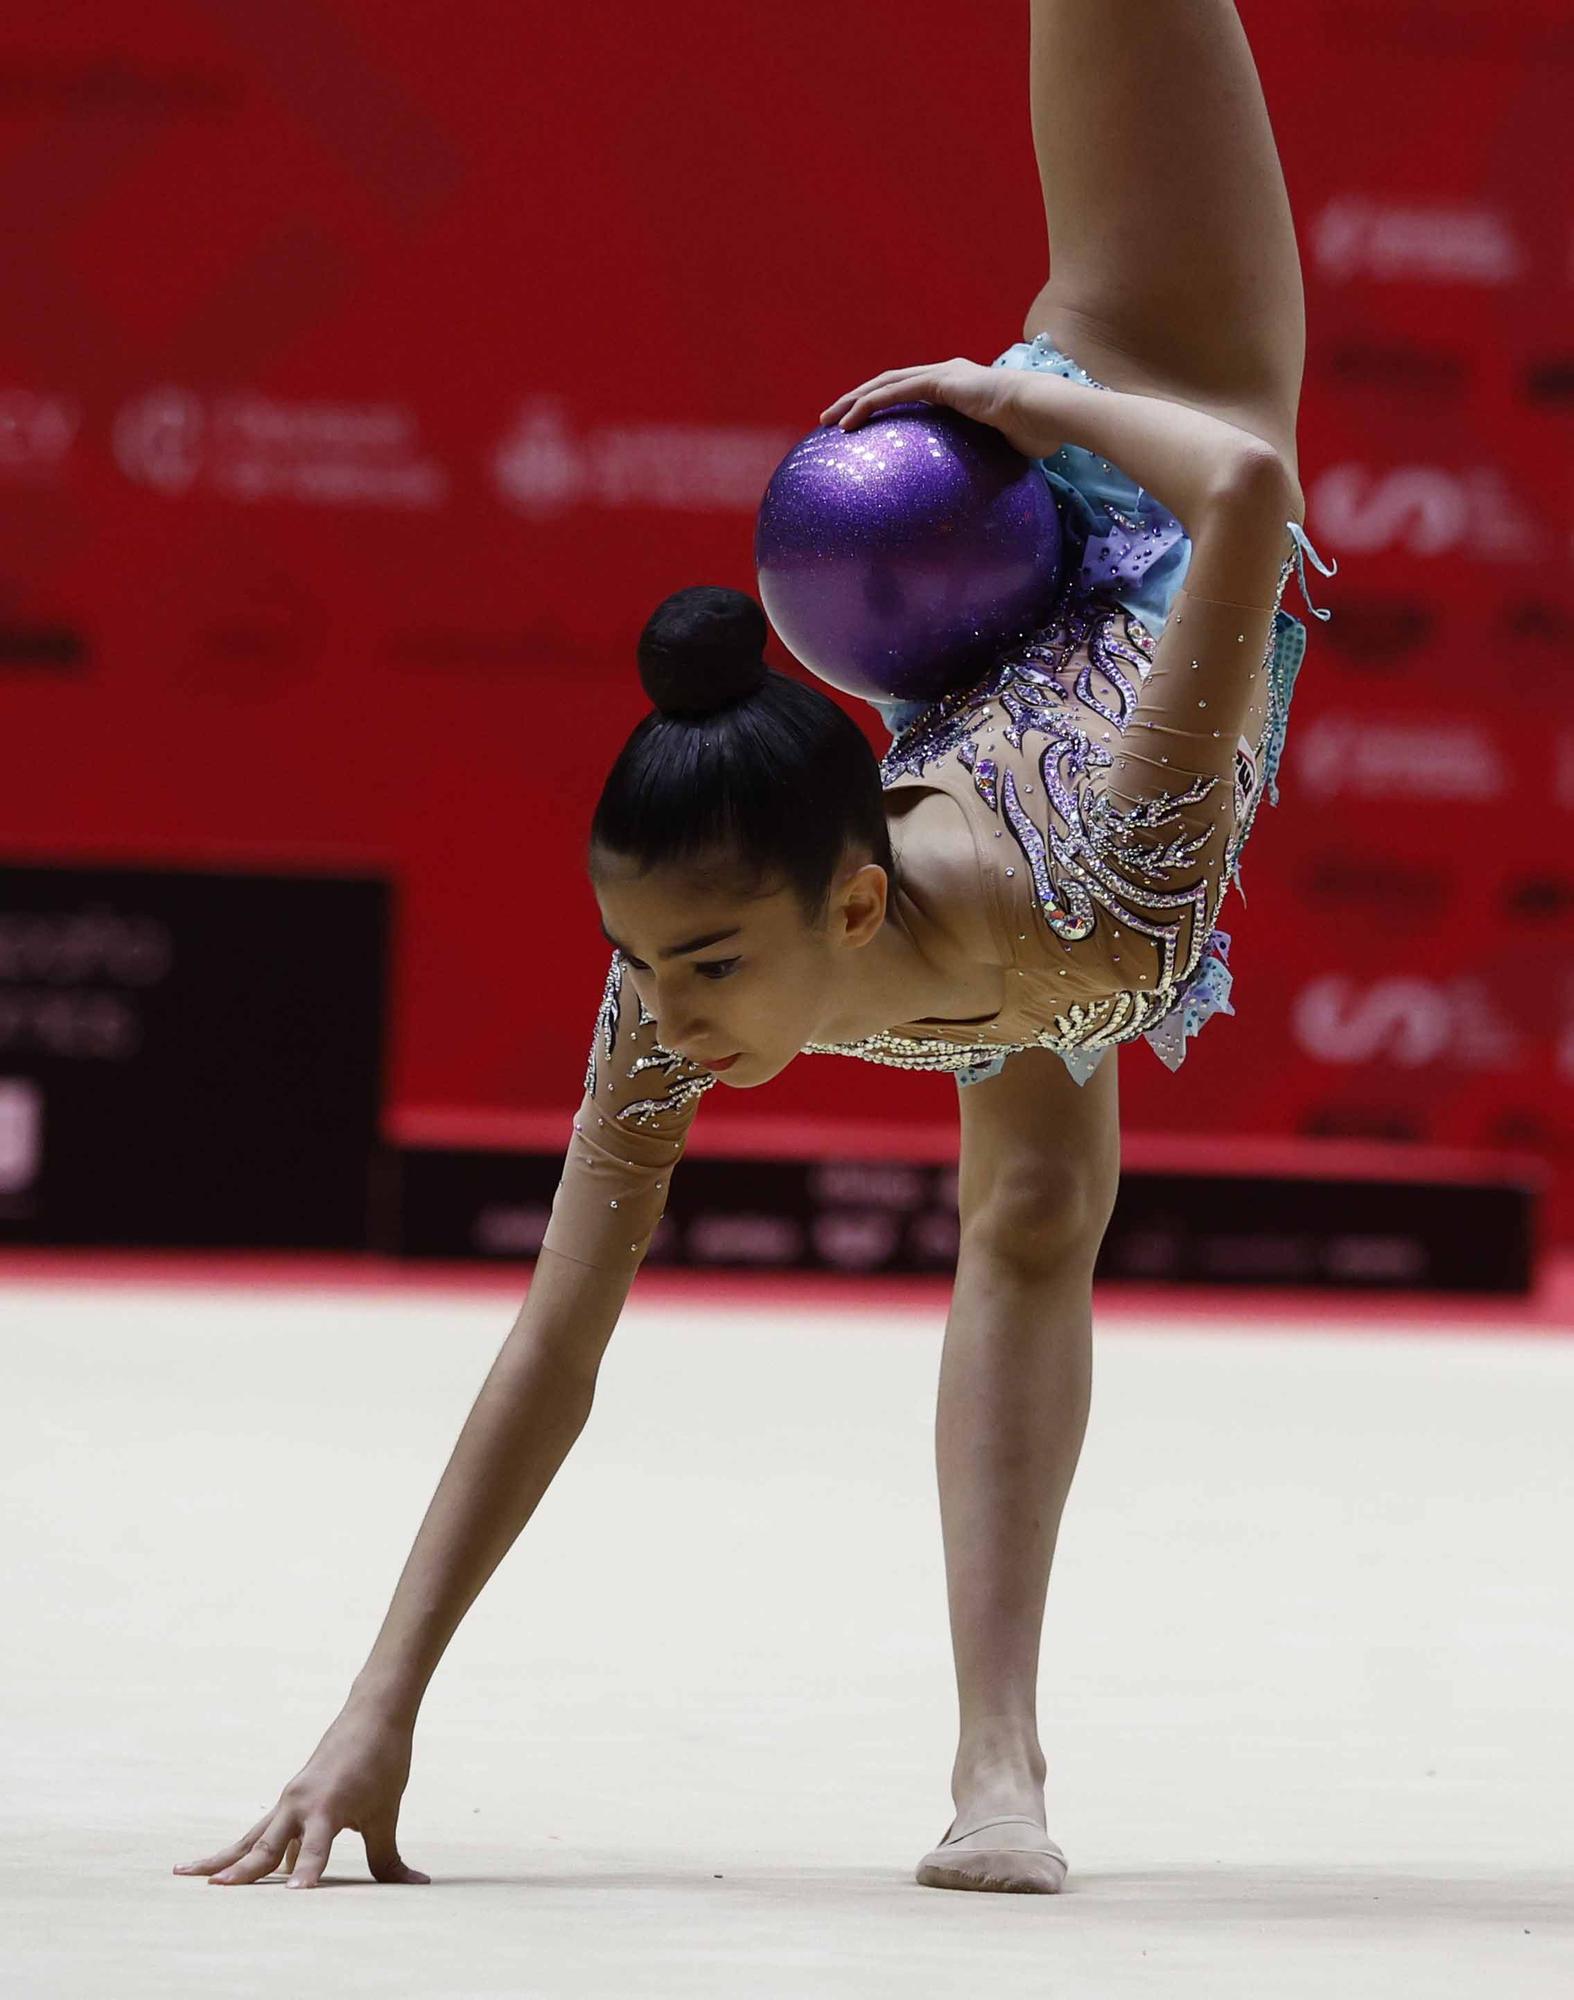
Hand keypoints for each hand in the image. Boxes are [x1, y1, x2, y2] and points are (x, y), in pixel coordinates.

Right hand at [172, 1703, 428, 1889]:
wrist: (373, 1714)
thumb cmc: (382, 1761)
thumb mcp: (387, 1812)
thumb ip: (389, 1858)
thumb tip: (417, 1885)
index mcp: (328, 1806)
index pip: (315, 1849)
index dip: (305, 1873)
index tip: (292, 1897)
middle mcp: (301, 1804)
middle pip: (267, 1844)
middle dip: (241, 1870)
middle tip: (213, 1889)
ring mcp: (291, 1800)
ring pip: (252, 1836)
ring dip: (222, 1856)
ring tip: (181, 1873)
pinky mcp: (291, 1799)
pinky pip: (261, 1829)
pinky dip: (244, 1848)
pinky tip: (228, 1866)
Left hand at [819, 357, 1059, 455]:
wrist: (1046, 412)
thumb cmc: (1034, 434)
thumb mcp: (1000, 450)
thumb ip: (983, 461)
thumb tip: (984, 496)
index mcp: (958, 389)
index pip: (912, 393)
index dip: (885, 406)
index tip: (863, 426)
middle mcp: (946, 375)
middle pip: (890, 384)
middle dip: (857, 400)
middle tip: (832, 420)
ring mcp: (942, 375)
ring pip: (884, 384)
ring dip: (852, 400)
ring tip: (828, 420)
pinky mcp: (939, 381)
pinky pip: (893, 392)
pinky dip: (867, 405)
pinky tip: (847, 423)